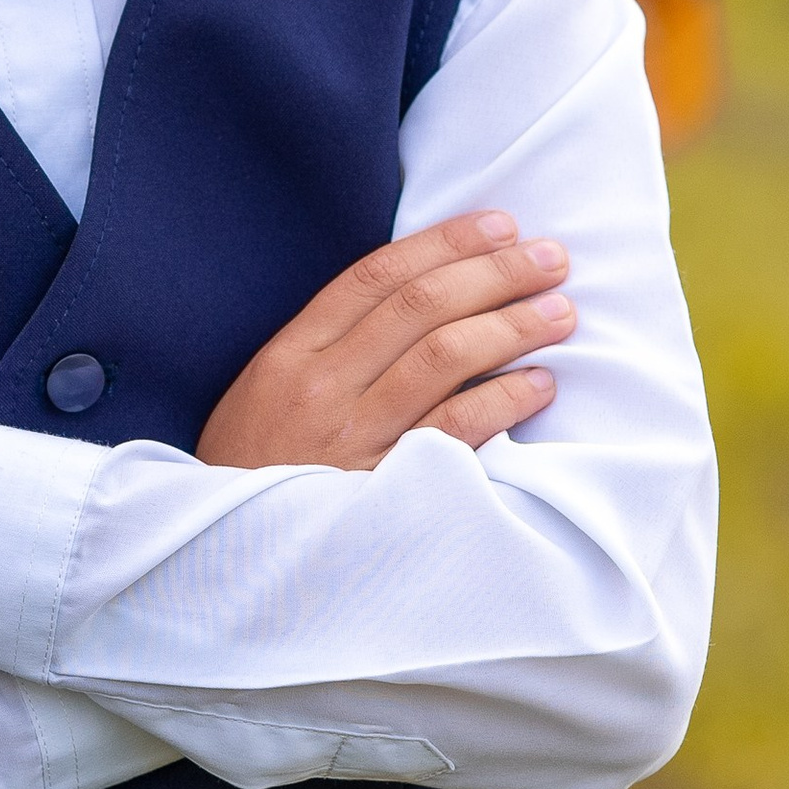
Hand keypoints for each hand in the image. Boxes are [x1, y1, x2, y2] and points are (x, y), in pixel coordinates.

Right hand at [198, 211, 572, 472]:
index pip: (378, 275)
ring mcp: (353, 438)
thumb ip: (330, 348)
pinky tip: (540, 385)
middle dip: (496, 273)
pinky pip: (458, 428)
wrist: (227, 563)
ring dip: (514, 326)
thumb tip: (420, 298)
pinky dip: (506, 399)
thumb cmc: (259, 473)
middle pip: (421, 305)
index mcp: (290, 354)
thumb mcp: (269, 396)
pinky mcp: (386, 489)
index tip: (501, 225)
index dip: (446, 242)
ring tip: (561, 313)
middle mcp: (321, 386)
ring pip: (446, 356)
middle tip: (551, 259)